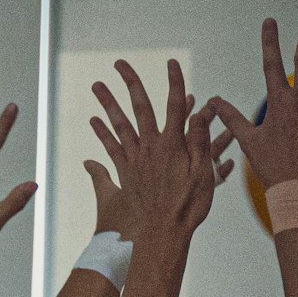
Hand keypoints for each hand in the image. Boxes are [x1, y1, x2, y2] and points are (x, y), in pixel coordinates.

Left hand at [88, 57, 231, 246]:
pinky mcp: (126, 173)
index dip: (174, 82)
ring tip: (96, 85)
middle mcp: (151, 147)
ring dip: (108, 102)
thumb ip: (200, 141)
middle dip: (131, 83)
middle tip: (120, 63)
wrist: (163, 233)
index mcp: (173, 145)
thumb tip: (199, 111)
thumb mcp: (203, 174)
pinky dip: (102, 133)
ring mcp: (135, 159)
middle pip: (140, 107)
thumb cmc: (188, 206)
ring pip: (120, 123)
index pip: (175, 105)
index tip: (171, 63)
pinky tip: (94, 120)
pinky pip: (111, 148)